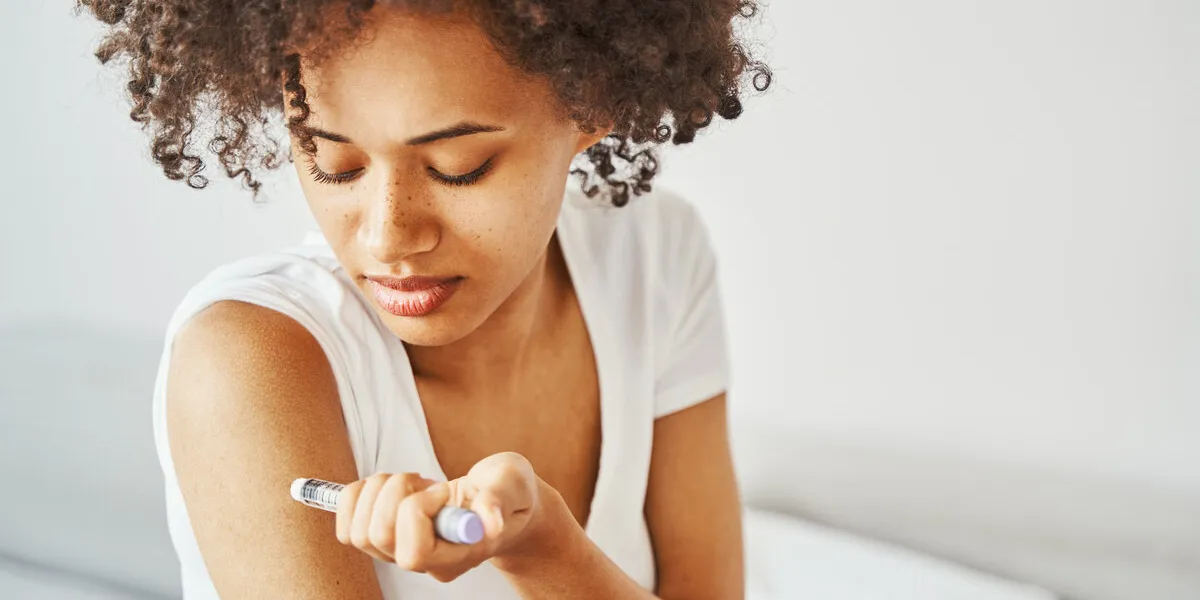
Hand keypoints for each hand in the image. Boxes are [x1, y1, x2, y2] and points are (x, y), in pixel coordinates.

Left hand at [334, 452, 542, 581]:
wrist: (503, 499)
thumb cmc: (509, 493)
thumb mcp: (513, 485)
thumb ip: (500, 500)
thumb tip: (491, 522)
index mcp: (457, 555)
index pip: (415, 554)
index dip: (418, 512)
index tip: (443, 489)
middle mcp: (425, 560)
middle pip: (378, 538)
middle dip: (394, 493)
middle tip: (424, 481)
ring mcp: (401, 550)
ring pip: (358, 532)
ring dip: (376, 491)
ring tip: (409, 481)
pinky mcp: (386, 534)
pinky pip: (347, 524)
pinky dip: (357, 494)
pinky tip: (388, 485)